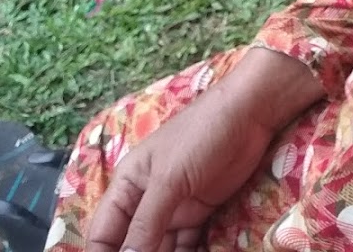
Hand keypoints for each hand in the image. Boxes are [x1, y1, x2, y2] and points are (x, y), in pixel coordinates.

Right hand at [85, 48, 320, 251]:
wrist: (251, 113)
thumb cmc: (202, 134)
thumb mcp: (169, 179)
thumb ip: (146, 223)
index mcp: (127, 186)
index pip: (102, 235)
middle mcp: (145, 200)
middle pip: (130, 245)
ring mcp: (173, 208)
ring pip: (158, 248)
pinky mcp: (198, 212)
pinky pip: (184, 246)